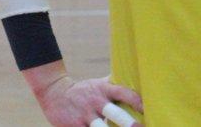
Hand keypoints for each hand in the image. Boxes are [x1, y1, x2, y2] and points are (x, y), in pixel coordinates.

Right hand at [25, 61, 142, 126]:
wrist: (53, 93)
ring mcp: (85, 115)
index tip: (148, 109)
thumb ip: (115, 84)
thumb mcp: (98, 84)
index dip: (136, 100)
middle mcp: (95, 102)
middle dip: (128, 122)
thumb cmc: (84, 91)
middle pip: (114, 113)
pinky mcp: (74, 126)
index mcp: (103, 90)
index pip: (123, 92)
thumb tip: (138, 78)